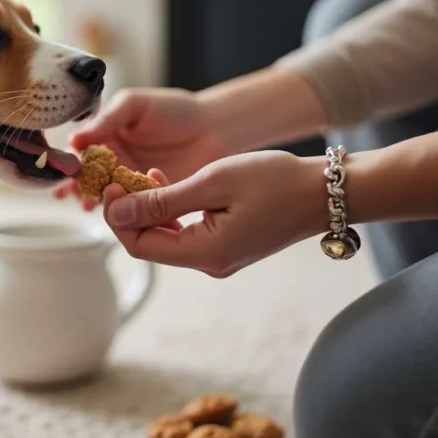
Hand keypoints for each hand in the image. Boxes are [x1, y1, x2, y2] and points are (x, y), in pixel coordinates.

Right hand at [54, 88, 226, 206]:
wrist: (216, 129)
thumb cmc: (176, 110)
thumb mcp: (135, 105)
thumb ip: (107, 119)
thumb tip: (74, 138)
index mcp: (107, 135)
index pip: (82, 150)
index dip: (72, 160)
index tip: (67, 169)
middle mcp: (115, 160)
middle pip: (88, 175)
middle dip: (77, 184)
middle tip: (70, 191)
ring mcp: (130, 180)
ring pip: (105, 194)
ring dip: (93, 199)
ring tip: (86, 202)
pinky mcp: (149, 198)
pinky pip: (129, 207)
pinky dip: (118, 211)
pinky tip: (110, 213)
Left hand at [102, 151, 326, 277]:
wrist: (324, 192)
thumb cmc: (275, 180)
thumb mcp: (212, 182)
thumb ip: (162, 201)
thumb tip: (117, 212)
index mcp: (205, 253)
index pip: (139, 246)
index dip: (118, 216)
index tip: (113, 181)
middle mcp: (209, 263)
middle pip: (150, 243)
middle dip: (130, 210)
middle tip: (124, 174)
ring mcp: (218, 256)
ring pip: (165, 237)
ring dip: (150, 207)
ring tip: (148, 174)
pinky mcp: (226, 245)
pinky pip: (185, 233)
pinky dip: (171, 211)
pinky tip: (170, 184)